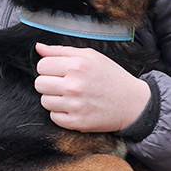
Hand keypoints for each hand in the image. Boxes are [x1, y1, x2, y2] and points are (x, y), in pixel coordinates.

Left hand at [34, 43, 150, 131]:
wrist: (132, 103)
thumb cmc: (111, 77)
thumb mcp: (90, 56)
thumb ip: (62, 51)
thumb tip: (38, 48)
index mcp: (77, 65)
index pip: (42, 65)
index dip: (48, 68)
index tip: (58, 71)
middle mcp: (74, 85)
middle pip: (39, 84)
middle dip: (49, 83)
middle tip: (64, 84)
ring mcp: (75, 105)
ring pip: (44, 101)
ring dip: (54, 99)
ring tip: (70, 96)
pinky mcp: (76, 122)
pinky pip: (53, 117)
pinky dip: (61, 113)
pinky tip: (74, 108)